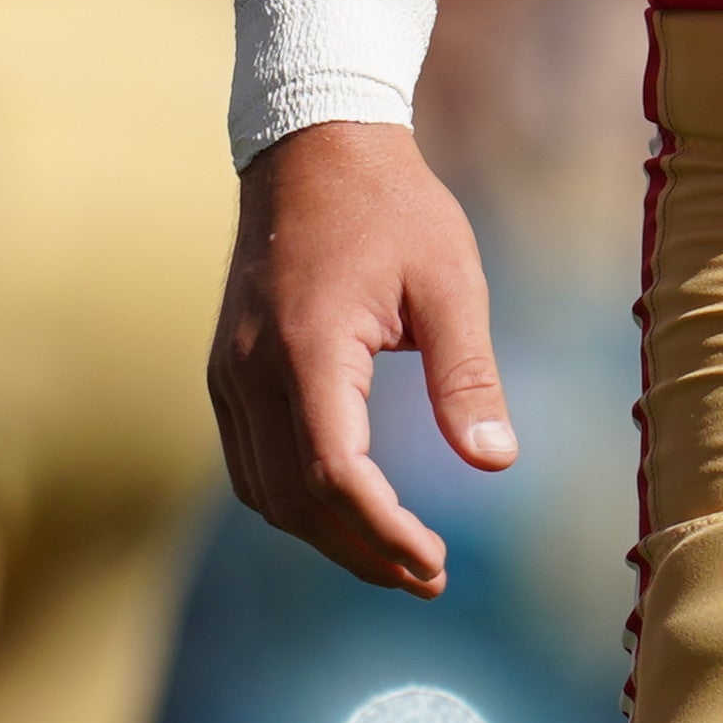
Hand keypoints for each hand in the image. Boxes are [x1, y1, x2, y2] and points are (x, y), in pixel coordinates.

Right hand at [207, 119, 514, 595]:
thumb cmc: (393, 207)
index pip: (334, 475)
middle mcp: (251, 371)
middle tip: (428, 577)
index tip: (436, 564)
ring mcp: (229, 373)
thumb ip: (467, 375)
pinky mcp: (226, 371)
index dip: (383, 533)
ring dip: (327, 536)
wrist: (312, 146)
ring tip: (397, 557)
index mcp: (308, 348)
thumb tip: (496, 463)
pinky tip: (348, 510)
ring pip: (264, 492)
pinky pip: (250, 463)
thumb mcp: (450, 281)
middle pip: (295, 500)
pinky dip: (295, 502)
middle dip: (361, 551)